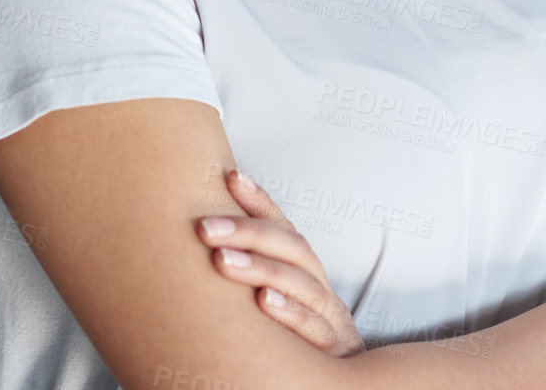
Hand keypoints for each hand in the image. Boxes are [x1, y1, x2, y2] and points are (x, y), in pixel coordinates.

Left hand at [195, 168, 366, 356]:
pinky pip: (316, 329)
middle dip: (248, 232)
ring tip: (223, 260)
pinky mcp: (335, 350)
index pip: (283, 229)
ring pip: (303, 284)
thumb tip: (209, 245)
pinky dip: (292, 313)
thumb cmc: (301, 337)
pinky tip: (265, 302)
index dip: (260, 202)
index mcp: (305, 272)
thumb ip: (254, 271)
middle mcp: (319, 286)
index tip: (231, 177)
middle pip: (292, 249)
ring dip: (262, 268)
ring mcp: (330, 316)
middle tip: (205, 228)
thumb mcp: (280, 300)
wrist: (340, 381)